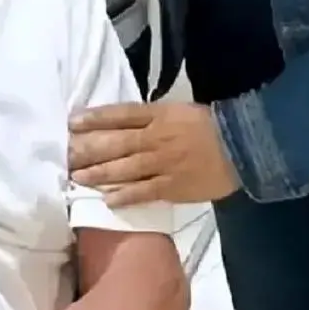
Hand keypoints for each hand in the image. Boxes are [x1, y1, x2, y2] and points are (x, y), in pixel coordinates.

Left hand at [69, 102, 239, 204]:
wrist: (243, 147)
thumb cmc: (209, 125)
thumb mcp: (177, 110)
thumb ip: (149, 116)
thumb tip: (120, 121)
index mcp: (157, 116)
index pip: (119, 115)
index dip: (94, 118)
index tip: (71, 122)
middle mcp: (154, 139)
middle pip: (114, 143)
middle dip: (87, 149)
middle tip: (65, 155)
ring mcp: (162, 164)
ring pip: (123, 169)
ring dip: (98, 174)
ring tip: (76, 177)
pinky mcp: (172, 187)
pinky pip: (143, 192)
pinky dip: (124, 195)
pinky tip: (106, 199)